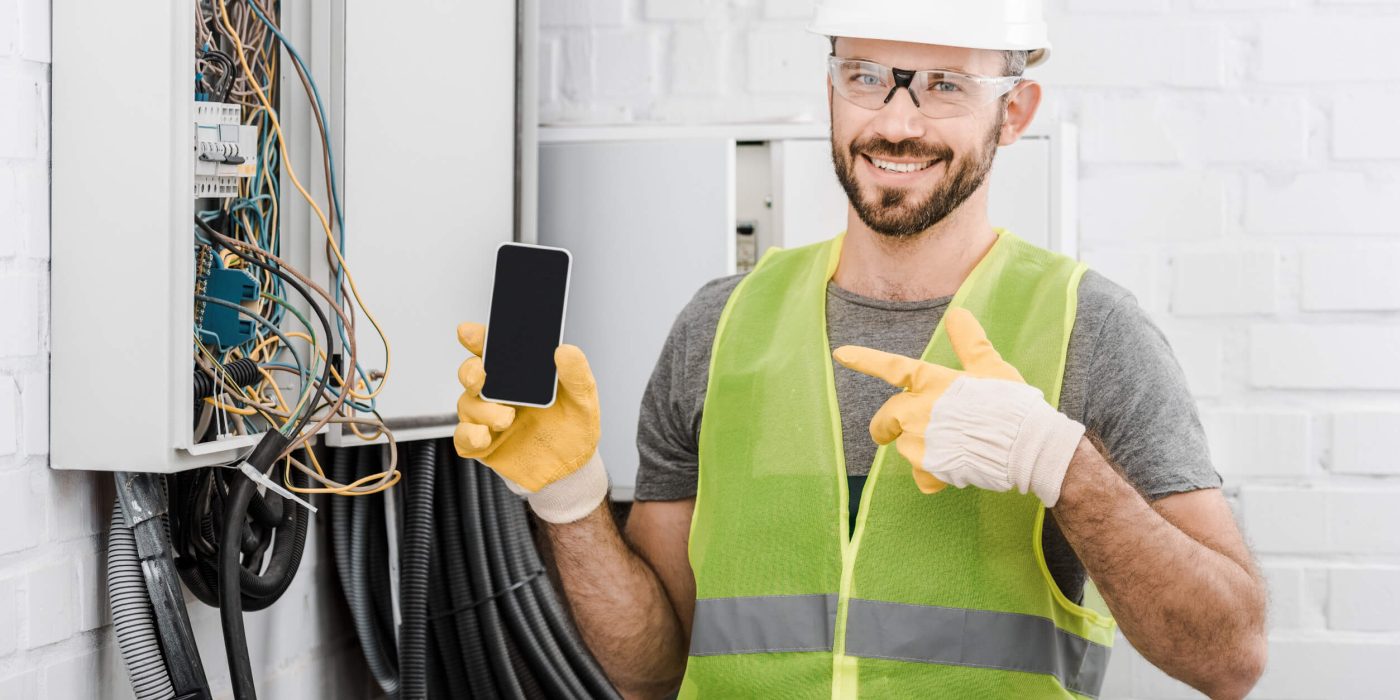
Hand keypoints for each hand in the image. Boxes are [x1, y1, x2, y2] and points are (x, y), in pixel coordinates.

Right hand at [454, 322, 606, 521]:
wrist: (571, 468)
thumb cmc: (573, 428)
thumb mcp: (583, 399)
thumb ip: (576, 374)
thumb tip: (565, 350)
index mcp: (519, 374)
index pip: (493, 349)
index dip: (477, 338)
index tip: (469, 333)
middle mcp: (499, 392)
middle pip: (470, 373)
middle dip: (470, 371)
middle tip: (481, 376)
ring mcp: (487, 418)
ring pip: (467, 405)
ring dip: (484, 410)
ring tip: (507, 418)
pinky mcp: (482, 445)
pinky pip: (462, 437)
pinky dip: (469, 435)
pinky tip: (485, 436)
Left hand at [832, 308, 1084, 505]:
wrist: (1025, 444)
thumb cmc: (1010, 403)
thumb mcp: (991, 367)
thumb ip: (970, 342)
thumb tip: (958, 314)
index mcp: (931, 381)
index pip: (891, 366)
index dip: (865, 359)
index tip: (841, 354)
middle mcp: (917, 410)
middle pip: (884, 419)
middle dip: (885, 427)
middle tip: (893, 432)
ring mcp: (920, 441)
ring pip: (905, 448)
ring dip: (921, 450)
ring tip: (954, 448)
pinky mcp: (929, 469)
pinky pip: (922, 476)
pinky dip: (934, 476)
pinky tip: (957, 470)